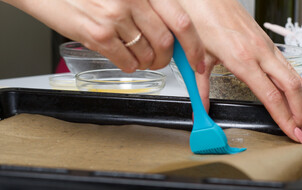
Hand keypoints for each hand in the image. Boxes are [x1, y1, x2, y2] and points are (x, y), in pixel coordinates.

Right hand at [3, 0, 204, 72]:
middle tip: (162, 62)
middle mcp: (133, 0)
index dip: (193, 45)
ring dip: (147, 63)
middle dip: (167, 59)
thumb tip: (168, 33)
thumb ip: (146, 7)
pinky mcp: (98, 34)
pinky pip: (126, 62)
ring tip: (139, 59)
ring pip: (147, 55)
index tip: (198, 60)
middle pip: (165, 43)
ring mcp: (115, 17)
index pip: (180, 21)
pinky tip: (125, 60)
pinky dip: (130, 66)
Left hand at [178, 0, 301, 143]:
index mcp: (242, 60)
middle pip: (288, 88)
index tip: (291, 131)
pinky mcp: (266, 42)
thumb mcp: (198, 58)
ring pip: (292, 75)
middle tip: (300, 130)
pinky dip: (300, 79)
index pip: (270, 96)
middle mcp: (259, 53)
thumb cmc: (202, 20)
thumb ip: (201, 88)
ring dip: (301, 98)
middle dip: (297, 112)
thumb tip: (200, 110)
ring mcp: (266, 46)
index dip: (283, 117)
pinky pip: (288, 64)